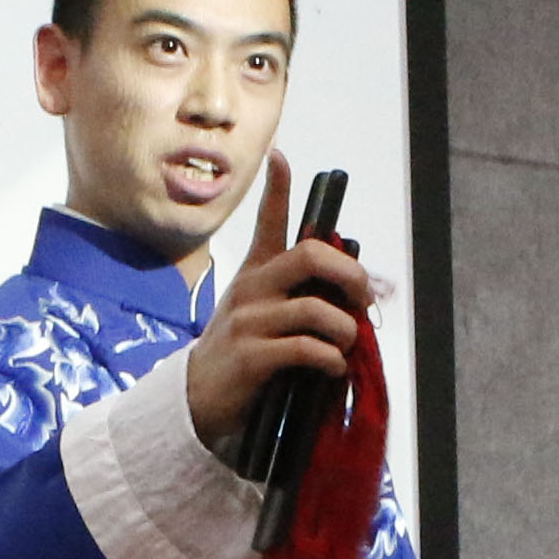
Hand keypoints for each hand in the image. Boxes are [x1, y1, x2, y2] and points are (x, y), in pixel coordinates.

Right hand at [185, 149, 392, 458]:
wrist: (196, 401)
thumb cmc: (240, 355)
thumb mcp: (258, 315)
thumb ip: (295, 296)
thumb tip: (351, 293)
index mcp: (256, 274)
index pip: (268, 221)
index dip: (276, 187)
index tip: (280, 157)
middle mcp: (252, 289)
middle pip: (312, 256)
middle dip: (351, 276)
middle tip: (362, 299)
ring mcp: (249, 321)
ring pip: (315, 309)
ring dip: (345, 330)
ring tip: (346, 345)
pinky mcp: (251, 356)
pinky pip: (305, 348)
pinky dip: (330, 360)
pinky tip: (332, 368)